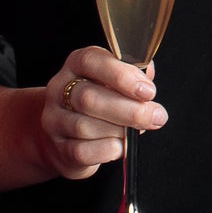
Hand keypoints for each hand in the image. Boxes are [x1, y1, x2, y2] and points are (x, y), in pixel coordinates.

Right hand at [25, 45, 161, 180]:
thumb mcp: (113, 82)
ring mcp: (54, 120)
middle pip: (89, 98)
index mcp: (75, 65)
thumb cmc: (98, 103)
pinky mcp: (58, 147)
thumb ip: (132, 75)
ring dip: (120, 131)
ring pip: (85, 126)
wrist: (65, 136)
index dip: (121, 75)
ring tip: (140, 131)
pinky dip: (107, 150)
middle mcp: (59, 89)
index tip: (148, 91)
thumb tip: (148, 75)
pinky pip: (82, 151)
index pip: (91, 61)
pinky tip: (121, 146)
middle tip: (156, 116)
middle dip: (129, 109)